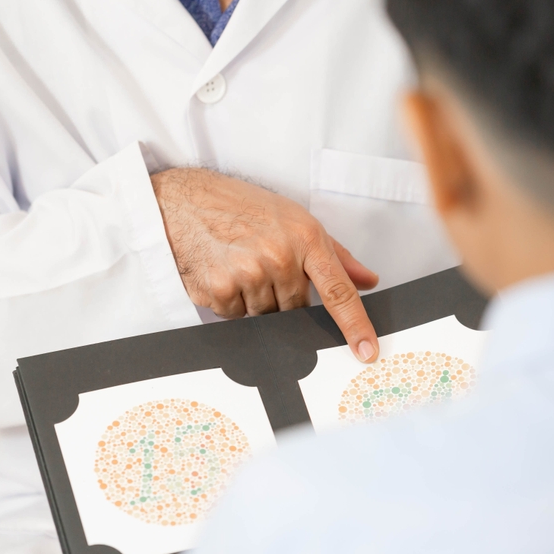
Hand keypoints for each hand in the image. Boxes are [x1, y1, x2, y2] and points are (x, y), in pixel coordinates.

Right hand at [151, 168, 379, 361]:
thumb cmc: (242, 207)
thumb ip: (336, 254)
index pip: (339, 291)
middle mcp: (280, 257)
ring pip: (266, 316)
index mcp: (305, 237)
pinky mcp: (219, 289)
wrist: (185, 201)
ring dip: (255, 300)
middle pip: (296, 309)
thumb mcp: (295, 219)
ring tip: (239, 263)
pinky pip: (236, 317)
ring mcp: (249, 274)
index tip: (367, 351)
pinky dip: (231, 302)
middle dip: (283, 296)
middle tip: (263, 265)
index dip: (356, 325)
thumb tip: (367, 280)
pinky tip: (222, 272)